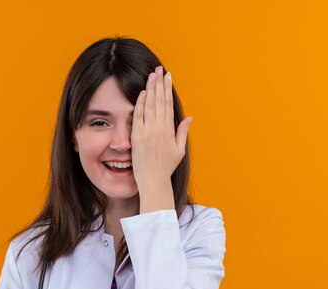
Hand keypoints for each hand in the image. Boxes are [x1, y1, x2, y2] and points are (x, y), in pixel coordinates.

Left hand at [131, 65, 192, 187]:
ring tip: (151, 75)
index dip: (168, 88)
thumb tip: (189, 117)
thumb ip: (182, 132)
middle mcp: (159, 129)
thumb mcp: (178, 150)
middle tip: (159, 68)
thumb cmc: (165, 168)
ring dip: (150, 88)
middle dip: (159, 83)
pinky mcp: (137, 137)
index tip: (168, 76)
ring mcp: (148, 132)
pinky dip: (140, 103)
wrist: (153, 181)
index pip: (168, 104)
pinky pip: (138, 116)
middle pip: (160, 100)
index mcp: (169, 130)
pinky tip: (142, 92)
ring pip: (150, 105)